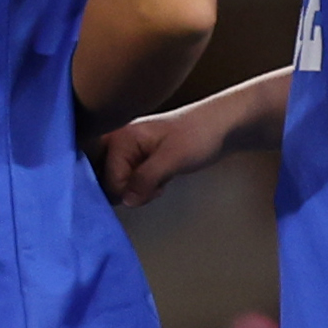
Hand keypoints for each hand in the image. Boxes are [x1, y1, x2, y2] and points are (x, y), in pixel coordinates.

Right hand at [93, 98, 226, 208]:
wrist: (219, 128)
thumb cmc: (198, 135)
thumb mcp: (172, 158)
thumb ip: (146, 179)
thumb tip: (126, 200)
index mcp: (119, 137)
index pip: (109, 180)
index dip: (130, 191)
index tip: (153, 186)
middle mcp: (116, 142)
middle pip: (107, 183)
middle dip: (131, 191)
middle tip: (154, 183)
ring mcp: (125, 151)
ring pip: (119, 186)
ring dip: (140, 190)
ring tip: (159, 178)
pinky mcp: (135, 159)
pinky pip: (129, 182)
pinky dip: (144, 187)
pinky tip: (159, 178)